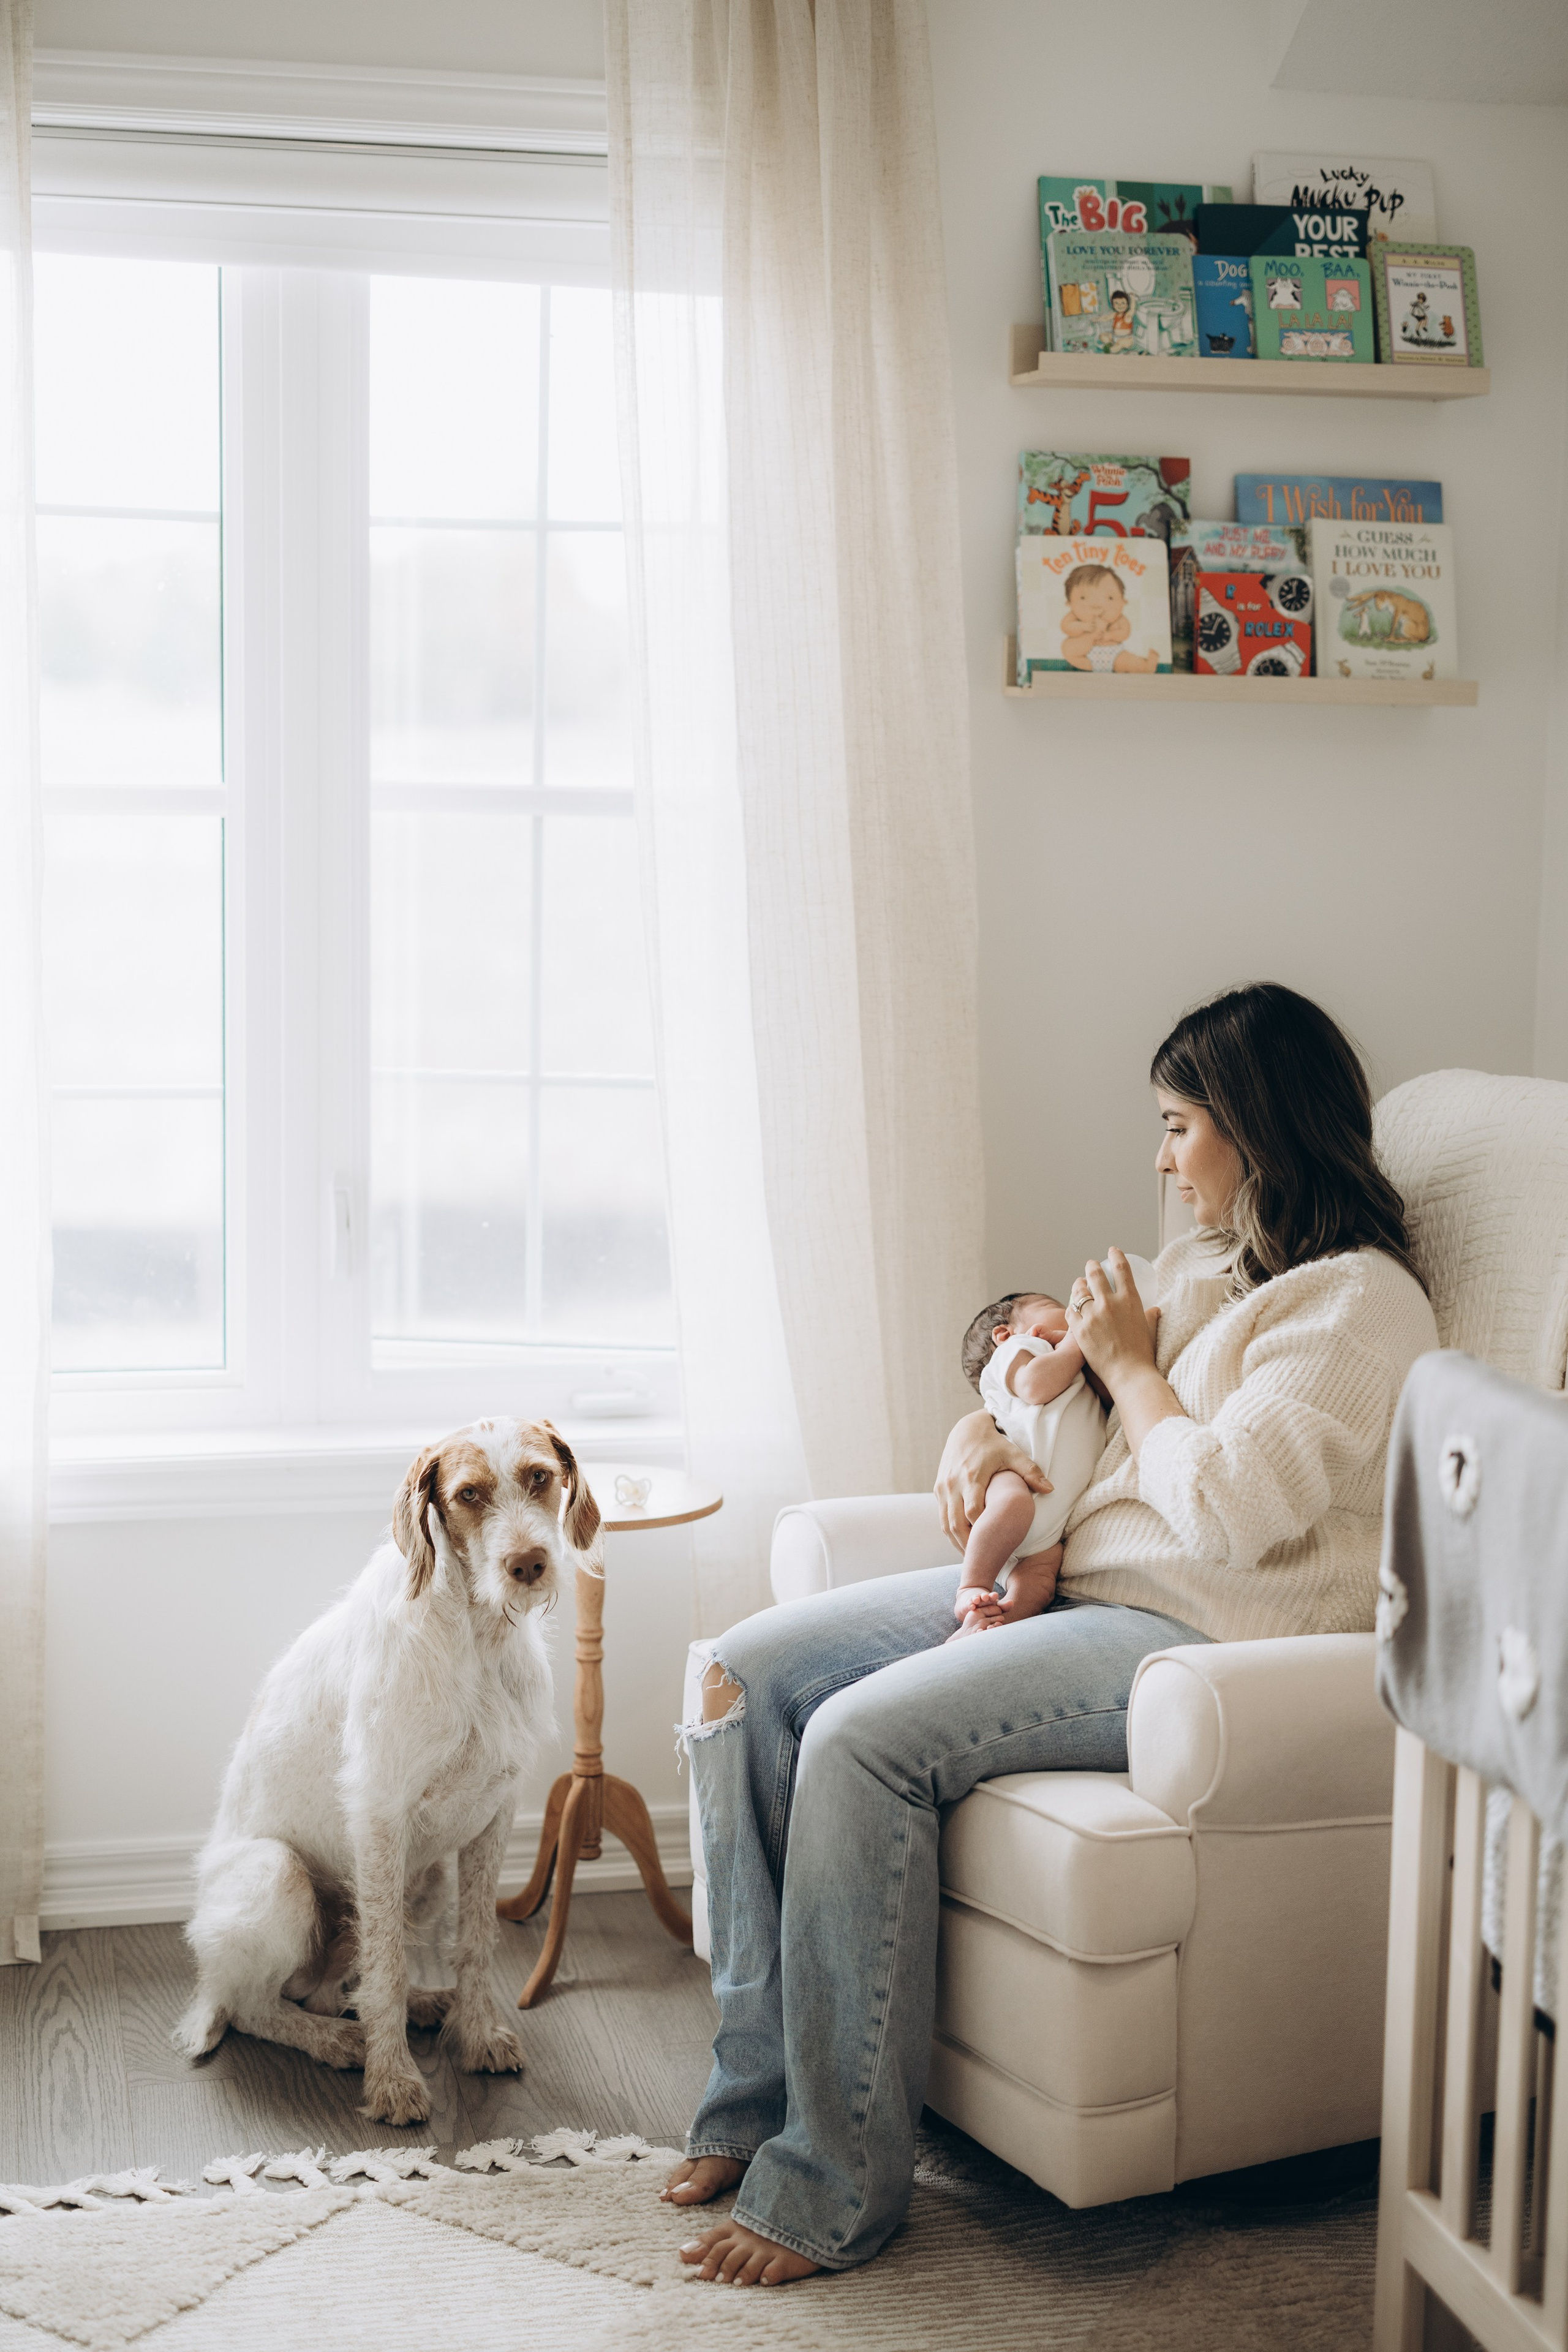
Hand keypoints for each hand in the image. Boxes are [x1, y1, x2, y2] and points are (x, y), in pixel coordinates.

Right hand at [935, 1412, 1048, 1550]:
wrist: (965, 1430)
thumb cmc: (993, 1444)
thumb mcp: (1013, 1453)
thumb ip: (1030, 1472)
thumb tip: (1050, 1489)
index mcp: (972, 1476)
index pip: (973, 1512)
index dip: (982, 1531)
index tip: (997, 1547)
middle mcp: (953, 1484)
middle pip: (956, 1524)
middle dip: (969, 1545)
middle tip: (984, 1563)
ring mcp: (943, 1488)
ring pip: (946, 1524)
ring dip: (958, 1543)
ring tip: (974, 1559)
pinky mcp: (938, 1489)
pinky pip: (942, 1518)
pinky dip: (951, 1533)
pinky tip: (964, 1544)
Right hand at [953, 1583, 1001, 1624]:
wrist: (975, 1606)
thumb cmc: (989, 1609)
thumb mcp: (997, 1608)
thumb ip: (1005, 1606)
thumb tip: (1012, 1602)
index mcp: (991, 1599)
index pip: (992, 1596)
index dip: (993, 1596)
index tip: (995, 1595)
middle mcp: (983, 1598)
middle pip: (984, 1596)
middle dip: (985, 1596)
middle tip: (985, 1597)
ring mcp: (975, 1601)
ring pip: (976, 1598)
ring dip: (976, 1599)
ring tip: (976, 1600)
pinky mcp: (968, 1604)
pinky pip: (969, 1604)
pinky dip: (970, 1605)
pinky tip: (971, 1606)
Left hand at [1067, 1248, 1158, 1392]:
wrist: (1129, 1374)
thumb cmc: (1143, 1352)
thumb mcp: (1150, 1327)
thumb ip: (1151, 1315)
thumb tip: (1155, 1309)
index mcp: (1130, 1299)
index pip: (1121, 1268)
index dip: (1116, 1256)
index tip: (1112, 1251)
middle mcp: (1110, 1303)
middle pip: (1095, 1274)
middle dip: (1091, 1266)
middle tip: (1091, 1266)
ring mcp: (1092, 1316)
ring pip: (1079, 1291)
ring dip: (1079, 1284)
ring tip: (1079, 1284)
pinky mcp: (1079, 1329)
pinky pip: (1071, 1311)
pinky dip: (1072, 1306)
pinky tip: (1073, 1305)